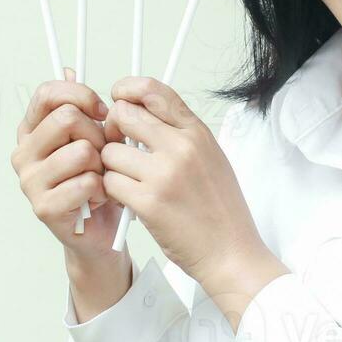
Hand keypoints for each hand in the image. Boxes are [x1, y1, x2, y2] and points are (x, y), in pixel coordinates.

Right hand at [11, 70, 123, 263]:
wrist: (98, 230)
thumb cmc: (96, 179)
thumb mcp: (92, 137)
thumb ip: (79, 106)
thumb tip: (68, 70)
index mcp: (31, 129)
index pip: (48, 93)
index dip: (81, 95)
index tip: (102, 111)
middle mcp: (23, 152)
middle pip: (68, 118)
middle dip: (98, 134)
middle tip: (102, 155)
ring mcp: (29, 181)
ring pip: (82, 152)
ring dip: (102, 167)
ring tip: (99, 179)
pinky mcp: (43, 207)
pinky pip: (86, 183)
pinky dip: (101, 191)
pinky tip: (96, 200)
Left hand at [100, 76, 282, 309]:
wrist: (231, 252)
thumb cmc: (221, 210)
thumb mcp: (211, 158)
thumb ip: (181, 134)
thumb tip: (143, 113)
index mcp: (197, 133)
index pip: (154, 90)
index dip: (128, 89)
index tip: (119, 98)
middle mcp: (182, 147)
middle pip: (124, 115)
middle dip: (112, 131)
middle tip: (117, 148)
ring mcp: (164, 174)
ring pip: (110, 152)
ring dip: (111, 167)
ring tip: (127, 181)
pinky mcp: (148, 202)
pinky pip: (110, 182)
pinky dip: (112, 192)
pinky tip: (127, 200)